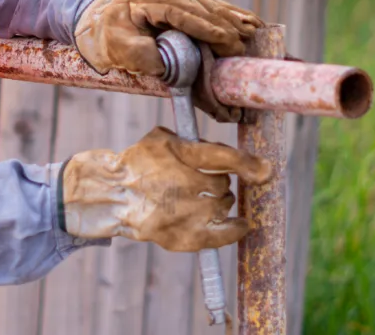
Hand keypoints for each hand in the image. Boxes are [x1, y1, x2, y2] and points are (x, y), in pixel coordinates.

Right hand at [59, 126, 272, 252]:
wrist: (109, 196)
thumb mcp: (161, 139)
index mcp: (182, 154)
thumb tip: (225, 154)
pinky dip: (235, 229)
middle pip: (224, 185)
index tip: (266, 170)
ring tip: (197, 200)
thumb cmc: (135, 164)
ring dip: (218, 202)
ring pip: (223, 205)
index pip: (225, 158)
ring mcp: (187, 212)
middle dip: (218, 183)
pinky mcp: (185, 236)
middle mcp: (187, 184)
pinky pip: (224, 235)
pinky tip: (242, 225)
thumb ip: (192, 143)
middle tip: (201, 184)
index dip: (248, 164)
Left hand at [74, 0, 262, 76]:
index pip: (181, 12)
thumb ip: (140, 57)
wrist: (102, 15)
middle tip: (244, 48)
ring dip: (233, 19)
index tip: (227, 41)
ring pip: (209, 4)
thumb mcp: (118, 47)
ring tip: (256, 32)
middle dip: (225, 27)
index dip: (206, 27)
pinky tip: (250, 21)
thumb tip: (167, 65)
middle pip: (201, 6)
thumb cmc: (110, 34)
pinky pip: (210, 5)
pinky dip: (229, 14)